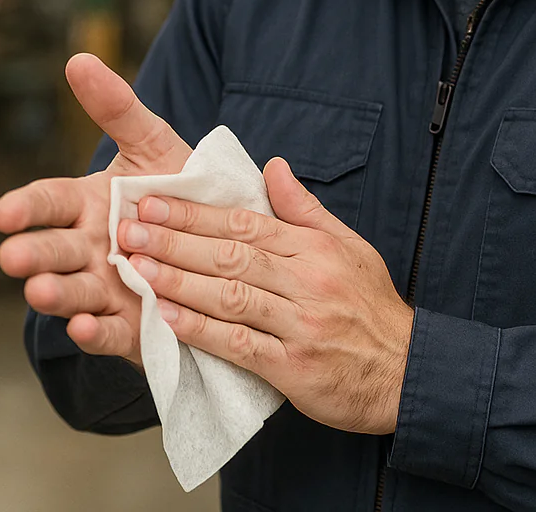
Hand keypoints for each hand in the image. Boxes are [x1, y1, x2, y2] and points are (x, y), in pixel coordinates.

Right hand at [0, 53, 192, 366]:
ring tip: (41, 290)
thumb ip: (117, 108)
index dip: (25, 208)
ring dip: (55, 293)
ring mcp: (105, 288)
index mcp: (84, 206)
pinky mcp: (130, 324)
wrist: (221, 239)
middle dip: (32, 253)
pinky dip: (93, 331)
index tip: (3, 212)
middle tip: (15, 256)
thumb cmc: (177, 188)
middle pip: (52, 251)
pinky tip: (83, 325)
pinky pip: (107, 332)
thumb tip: (79, 59)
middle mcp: (86, 249)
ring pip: (72, 292)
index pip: (46, 204)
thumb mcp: (153, 144)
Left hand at [117, 156, 415, 433]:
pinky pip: (239, 344)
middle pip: (231, 255)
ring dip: (179, 281)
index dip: (196, 213)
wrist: (404, 369)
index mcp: (316, 248)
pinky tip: (168, 319)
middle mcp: (307, 281)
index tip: (156, 203)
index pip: (246, 223)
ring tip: (138, 268)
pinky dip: (201, 331)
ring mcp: (299, 324)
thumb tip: (273, 166)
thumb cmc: (370, 305)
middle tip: (131, 230)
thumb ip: (304, 209)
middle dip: (176, 241)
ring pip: (230, 296)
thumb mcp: (348, 245)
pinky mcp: (293, 368)